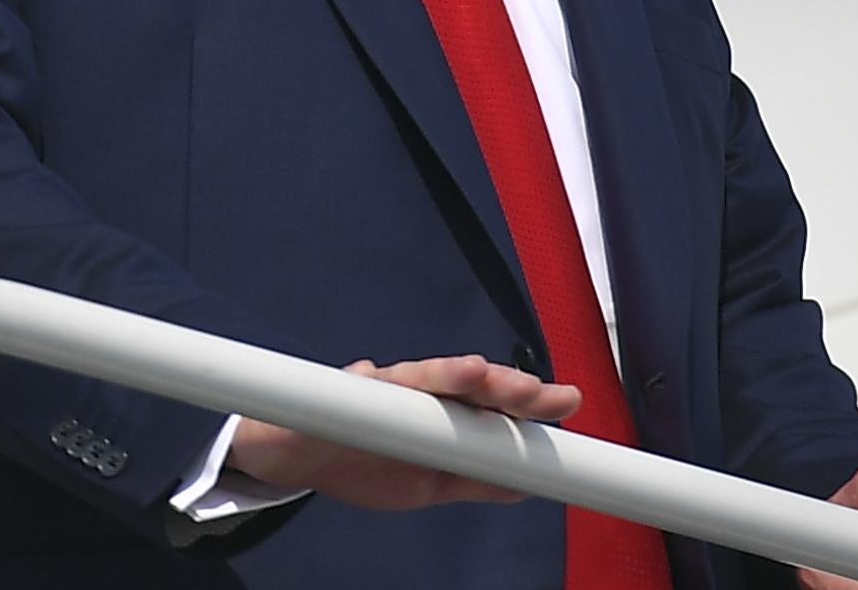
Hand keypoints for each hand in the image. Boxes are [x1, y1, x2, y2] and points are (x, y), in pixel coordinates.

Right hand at [227, 355, 579, 510]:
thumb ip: (472, 478)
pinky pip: (368, 385)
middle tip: (539, 392)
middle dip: (503, 387)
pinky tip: (392, 374)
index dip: (528, 403)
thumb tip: (524, 484)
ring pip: (423, 377)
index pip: (492, 405)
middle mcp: (418, 393)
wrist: (292, 456)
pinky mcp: (345, 391)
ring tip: (481, 374)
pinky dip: (384, 381)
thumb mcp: (426, 483)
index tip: (565, 402)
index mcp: (442, 416)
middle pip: (467, 384)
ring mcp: (383, 387)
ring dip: (451, 375)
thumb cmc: (360, 461)